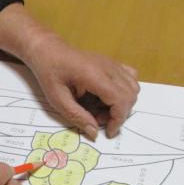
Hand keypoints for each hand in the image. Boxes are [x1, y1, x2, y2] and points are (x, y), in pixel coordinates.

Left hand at [24, 34, 139, 138]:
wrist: (49, 51)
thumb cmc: (50, 73)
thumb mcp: (57, 99)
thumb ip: (77, 116)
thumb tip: (94, 132)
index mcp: (94, 75)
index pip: (120, 99)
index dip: (118, 119)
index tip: (107, 132)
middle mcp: (108, 67)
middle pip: (130, 95)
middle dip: (118, 114)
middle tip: (98, 119)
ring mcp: (112, 64)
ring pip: (133, 87)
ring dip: (122, 104)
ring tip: (101, 109)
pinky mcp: (112, 64)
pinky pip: (130, 78)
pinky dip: (124, 92)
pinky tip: (107, 96)